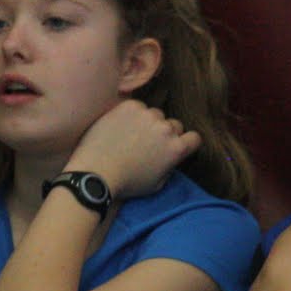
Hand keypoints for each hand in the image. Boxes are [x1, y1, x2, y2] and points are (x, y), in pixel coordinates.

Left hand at [64, 99, 201, 198]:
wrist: (96, 171)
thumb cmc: (127, 183)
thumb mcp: (158, 184)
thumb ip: (170, 166)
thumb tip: (171, 157)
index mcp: (176, 148)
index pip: (194, 137)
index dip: (186, 142)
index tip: (176, 146)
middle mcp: (166, 128)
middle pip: (174, 125)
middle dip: (166, 132)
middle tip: (149, 142)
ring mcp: (147, 115)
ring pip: (155, 114)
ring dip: (149, 122)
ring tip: (132, 134)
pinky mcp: (129, 106)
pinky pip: (138, 107)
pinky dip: (132, 114)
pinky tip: (121, 127)